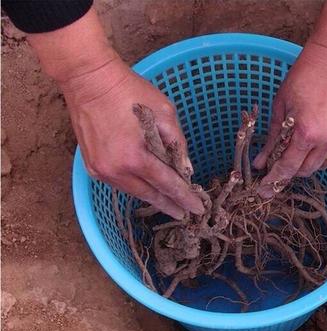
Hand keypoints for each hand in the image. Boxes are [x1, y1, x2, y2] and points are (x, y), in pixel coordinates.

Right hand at [61, 59, 203, 218]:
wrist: (88, 80)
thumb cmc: (130, 92)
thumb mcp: (164, 113)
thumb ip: (178, 143)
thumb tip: (186, 169)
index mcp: (135, 157)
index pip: (167, 185)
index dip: (184, 198)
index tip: (198, 209)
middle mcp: (116, 170)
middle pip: (150, 194)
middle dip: (170, 204)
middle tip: (185, 213)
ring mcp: (101, 170)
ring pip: (134, 191)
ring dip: (153, 198)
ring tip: (169, 204)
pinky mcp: (92, 166)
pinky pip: (119, 184)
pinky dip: (136, 187)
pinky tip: (147, 189)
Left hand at [253, 42, 326, 195]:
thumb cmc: (305, 77)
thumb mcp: (281, 105)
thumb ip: (271, 138)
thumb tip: (260, 163)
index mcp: (307, 132)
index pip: (288, 167)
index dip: (275, 179)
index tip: (266, 190)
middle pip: (306, 170)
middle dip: (292, 167)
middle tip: (285, 157)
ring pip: (324, 164)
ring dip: (312, 157)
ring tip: (309, 136)